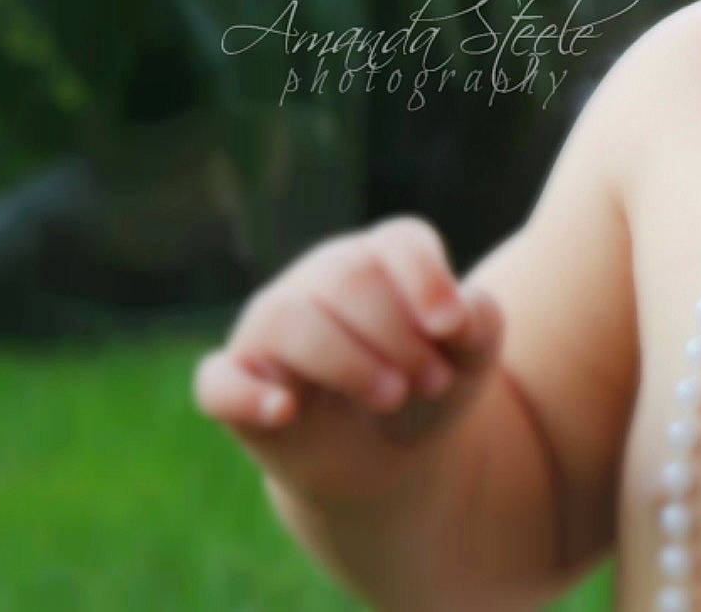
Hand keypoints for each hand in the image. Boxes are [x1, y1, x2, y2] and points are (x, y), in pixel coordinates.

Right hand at [193, 215, 503, 503]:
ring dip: (349, 362)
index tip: (452, 329)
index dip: (428, 283)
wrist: (392, 457)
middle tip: (429, 383)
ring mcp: (271, 327)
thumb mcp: (472, 360)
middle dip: (398, 335)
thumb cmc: (429, 387)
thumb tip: (459, 312)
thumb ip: (481, 324)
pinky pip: (219, 381)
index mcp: (379, 259)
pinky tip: (285, 410)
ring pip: (290, 318)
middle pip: (349, 277)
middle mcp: (319, 278)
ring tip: (392, 396)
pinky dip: (246, 394)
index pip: (398, 243)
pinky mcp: (236, 383)